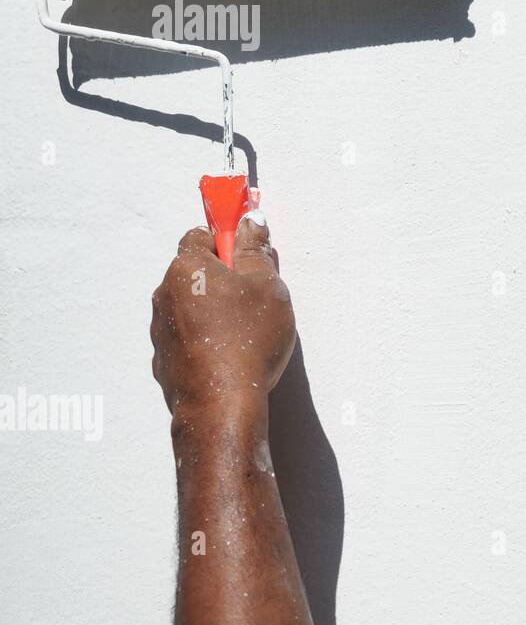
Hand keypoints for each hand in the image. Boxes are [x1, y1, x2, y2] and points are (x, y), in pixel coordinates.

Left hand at [150, 213, 296, 424]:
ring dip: (212, 310)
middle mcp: (164, 293)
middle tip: (254, 297)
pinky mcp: (163, 360)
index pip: (199, 235)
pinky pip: (186, 337)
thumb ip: (256, 250)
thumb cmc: (248, 338)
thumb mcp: (267, 285)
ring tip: (244, 332)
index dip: (226, 241)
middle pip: (194, 272)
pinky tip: (229, 355)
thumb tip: (250, 220)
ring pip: (190, 306)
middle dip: (222, 278)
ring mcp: (160, 329)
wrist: (222, 404)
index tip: (248, 255)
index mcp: (186, 268)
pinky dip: (204, 339)